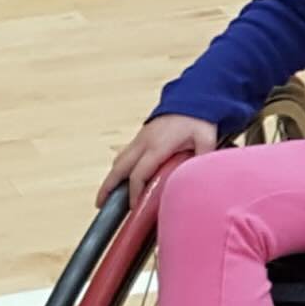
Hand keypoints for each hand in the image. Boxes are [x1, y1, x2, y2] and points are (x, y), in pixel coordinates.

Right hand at [97, 114, 216, 208]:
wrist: (191, 97)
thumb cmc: (197, 119)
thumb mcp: (206, 139)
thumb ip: (203, 159)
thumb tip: (203, 178)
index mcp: (157, 146)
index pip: (139, 174)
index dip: (134, 192)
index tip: (134, 208)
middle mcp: (144, 142)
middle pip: (119, 168)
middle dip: (107, 187)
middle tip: (99, 204)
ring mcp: (140, 138)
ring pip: (118, 161)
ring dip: (110, 178)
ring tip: (105, 196)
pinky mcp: (141, 136)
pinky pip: (124, 154)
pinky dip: (119, 168)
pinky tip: (120, 179)